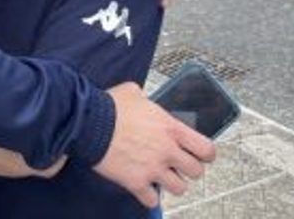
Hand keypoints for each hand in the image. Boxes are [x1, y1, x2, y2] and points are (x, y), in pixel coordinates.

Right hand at [93, 83, 214, 207]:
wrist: (87, 123)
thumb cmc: (108, 106)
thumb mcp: (132, 92)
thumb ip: (145, 98)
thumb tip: (142, 97)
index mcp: (170, 128)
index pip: (206, 149)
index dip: (206, 154)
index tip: (201, 154)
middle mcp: (167, 151)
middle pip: (196, 172)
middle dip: (189, 169)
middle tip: (179, 164)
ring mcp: (152, 169)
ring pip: (179, 188)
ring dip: (172, 183)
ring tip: (162, 176)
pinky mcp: (136, 182)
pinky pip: (153, 200)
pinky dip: (149, 196)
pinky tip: (144, 187)